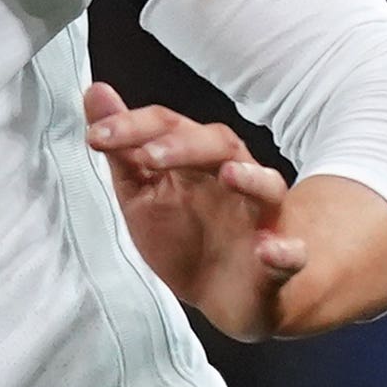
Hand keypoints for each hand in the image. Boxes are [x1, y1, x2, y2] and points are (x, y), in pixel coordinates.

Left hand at [84, 81, 302, 341]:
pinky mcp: (277, 258)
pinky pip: (291, 252)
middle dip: (185, 145)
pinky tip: (269, 251)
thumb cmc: (182, 234)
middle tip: (148, 157)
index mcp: (196, 159)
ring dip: (251, 179)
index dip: (133, 127)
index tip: (96, 137)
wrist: (219, 295)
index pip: (168, 126)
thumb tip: (96, 91)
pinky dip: (285, 251)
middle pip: (220, 144)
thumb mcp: (141, 192)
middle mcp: (234, 177)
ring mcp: (259, 217)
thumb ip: (122, 148)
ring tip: (229, 176)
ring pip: (267, 186)